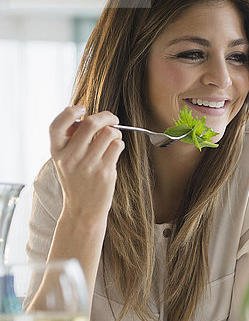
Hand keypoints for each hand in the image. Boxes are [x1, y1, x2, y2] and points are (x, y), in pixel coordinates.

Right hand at [49, 106, 124, 220]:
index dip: (70, 112)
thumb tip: (87, 117)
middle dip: (105, 116)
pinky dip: (119, 144)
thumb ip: (71, 141)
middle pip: (90, 123)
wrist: (82, 211)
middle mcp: (70, 158)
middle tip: (112, 119)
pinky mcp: (104, 172)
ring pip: (108, 133)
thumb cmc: (76, 182)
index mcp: (57, 153)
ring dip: (115, 132)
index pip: (57, 124)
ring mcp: (88, 165)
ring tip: (113, 139)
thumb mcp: (64, 162)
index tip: (83, 109)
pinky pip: (117, 146)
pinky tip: (115, 150)